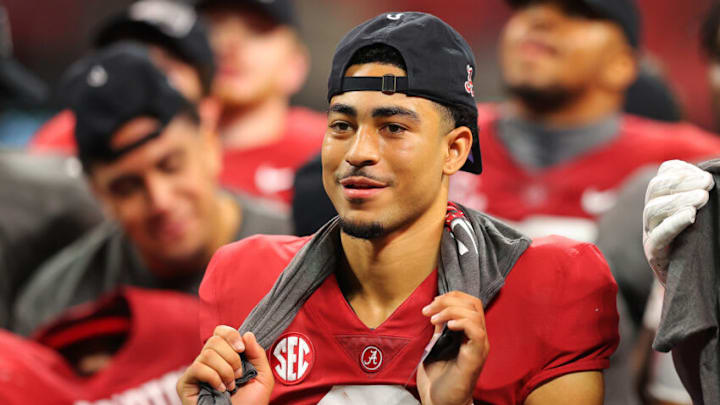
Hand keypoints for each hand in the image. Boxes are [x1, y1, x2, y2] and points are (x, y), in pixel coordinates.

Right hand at [177, 326, 273, 404]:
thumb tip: (247, 334)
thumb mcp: (263, 378)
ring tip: (230, 386)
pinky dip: (213, 377)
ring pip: (208, 353)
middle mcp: (209, 362)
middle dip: (232, 357)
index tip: (242, 349)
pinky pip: (197, 367)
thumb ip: (257, 354)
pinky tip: (220, 390)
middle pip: (214, 340)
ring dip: (225, 370)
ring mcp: (196, 372)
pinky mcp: (186, 383)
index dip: (231, 335)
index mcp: (225, 356)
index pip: (220, 332)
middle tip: (238, 375)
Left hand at [418, 291, 488, 404]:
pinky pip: (477, 332)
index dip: (451, 297)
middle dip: (448, 300)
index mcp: (469, 334)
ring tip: (433, 319)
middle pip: (473, 303)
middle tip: (428, 310)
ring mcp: (479, 347)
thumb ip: (439, 330)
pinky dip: (461, 323)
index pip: (470, 303)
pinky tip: (447, 326)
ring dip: (450, 310)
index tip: (431, 304)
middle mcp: (478, 338)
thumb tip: (437, 311)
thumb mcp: (435, 347)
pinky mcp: (476, 357)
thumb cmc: (436, 380)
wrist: (438, 403)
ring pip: (475, 314)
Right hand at [643, 160, 713, 284]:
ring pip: (652, 210)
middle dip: (681, 183)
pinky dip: (673, 223)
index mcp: (662, 203)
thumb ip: (703, 198)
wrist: (691, 285)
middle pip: (654, 190)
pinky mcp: (654, 255)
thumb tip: (715, 176)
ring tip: (703, 198)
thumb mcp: (703, 218)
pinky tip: (691, 216)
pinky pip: (658, 236)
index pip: (661, 176)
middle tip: (707, 184)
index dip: (679, 171)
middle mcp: (651, 218)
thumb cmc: (701, 247)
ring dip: (678, 200)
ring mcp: (650, 236)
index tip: (704, 174)